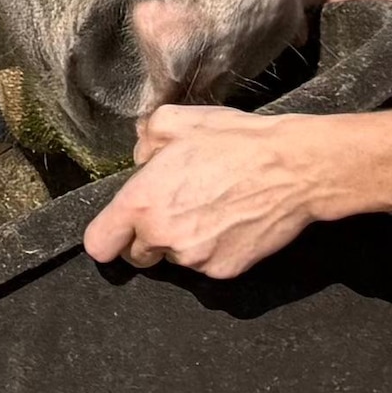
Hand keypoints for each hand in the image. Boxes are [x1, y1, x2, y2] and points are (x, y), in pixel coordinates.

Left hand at [80, 103, 333, 280]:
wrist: (293, 168)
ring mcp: (195, 259)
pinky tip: (228, 221)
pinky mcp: (225, 271)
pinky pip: (205, 265)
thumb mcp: (174, 121)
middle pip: (136, 255)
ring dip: (182, 241)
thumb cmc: (234, 142)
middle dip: (145, 237)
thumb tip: (141, 159)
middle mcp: (163, 236)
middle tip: (172, 209)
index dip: (107, 236)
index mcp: (142, 202)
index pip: (98, 244)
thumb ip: (144, 142)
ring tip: (209, 208)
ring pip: (174, 258)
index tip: (118, 229)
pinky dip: (212, 249)